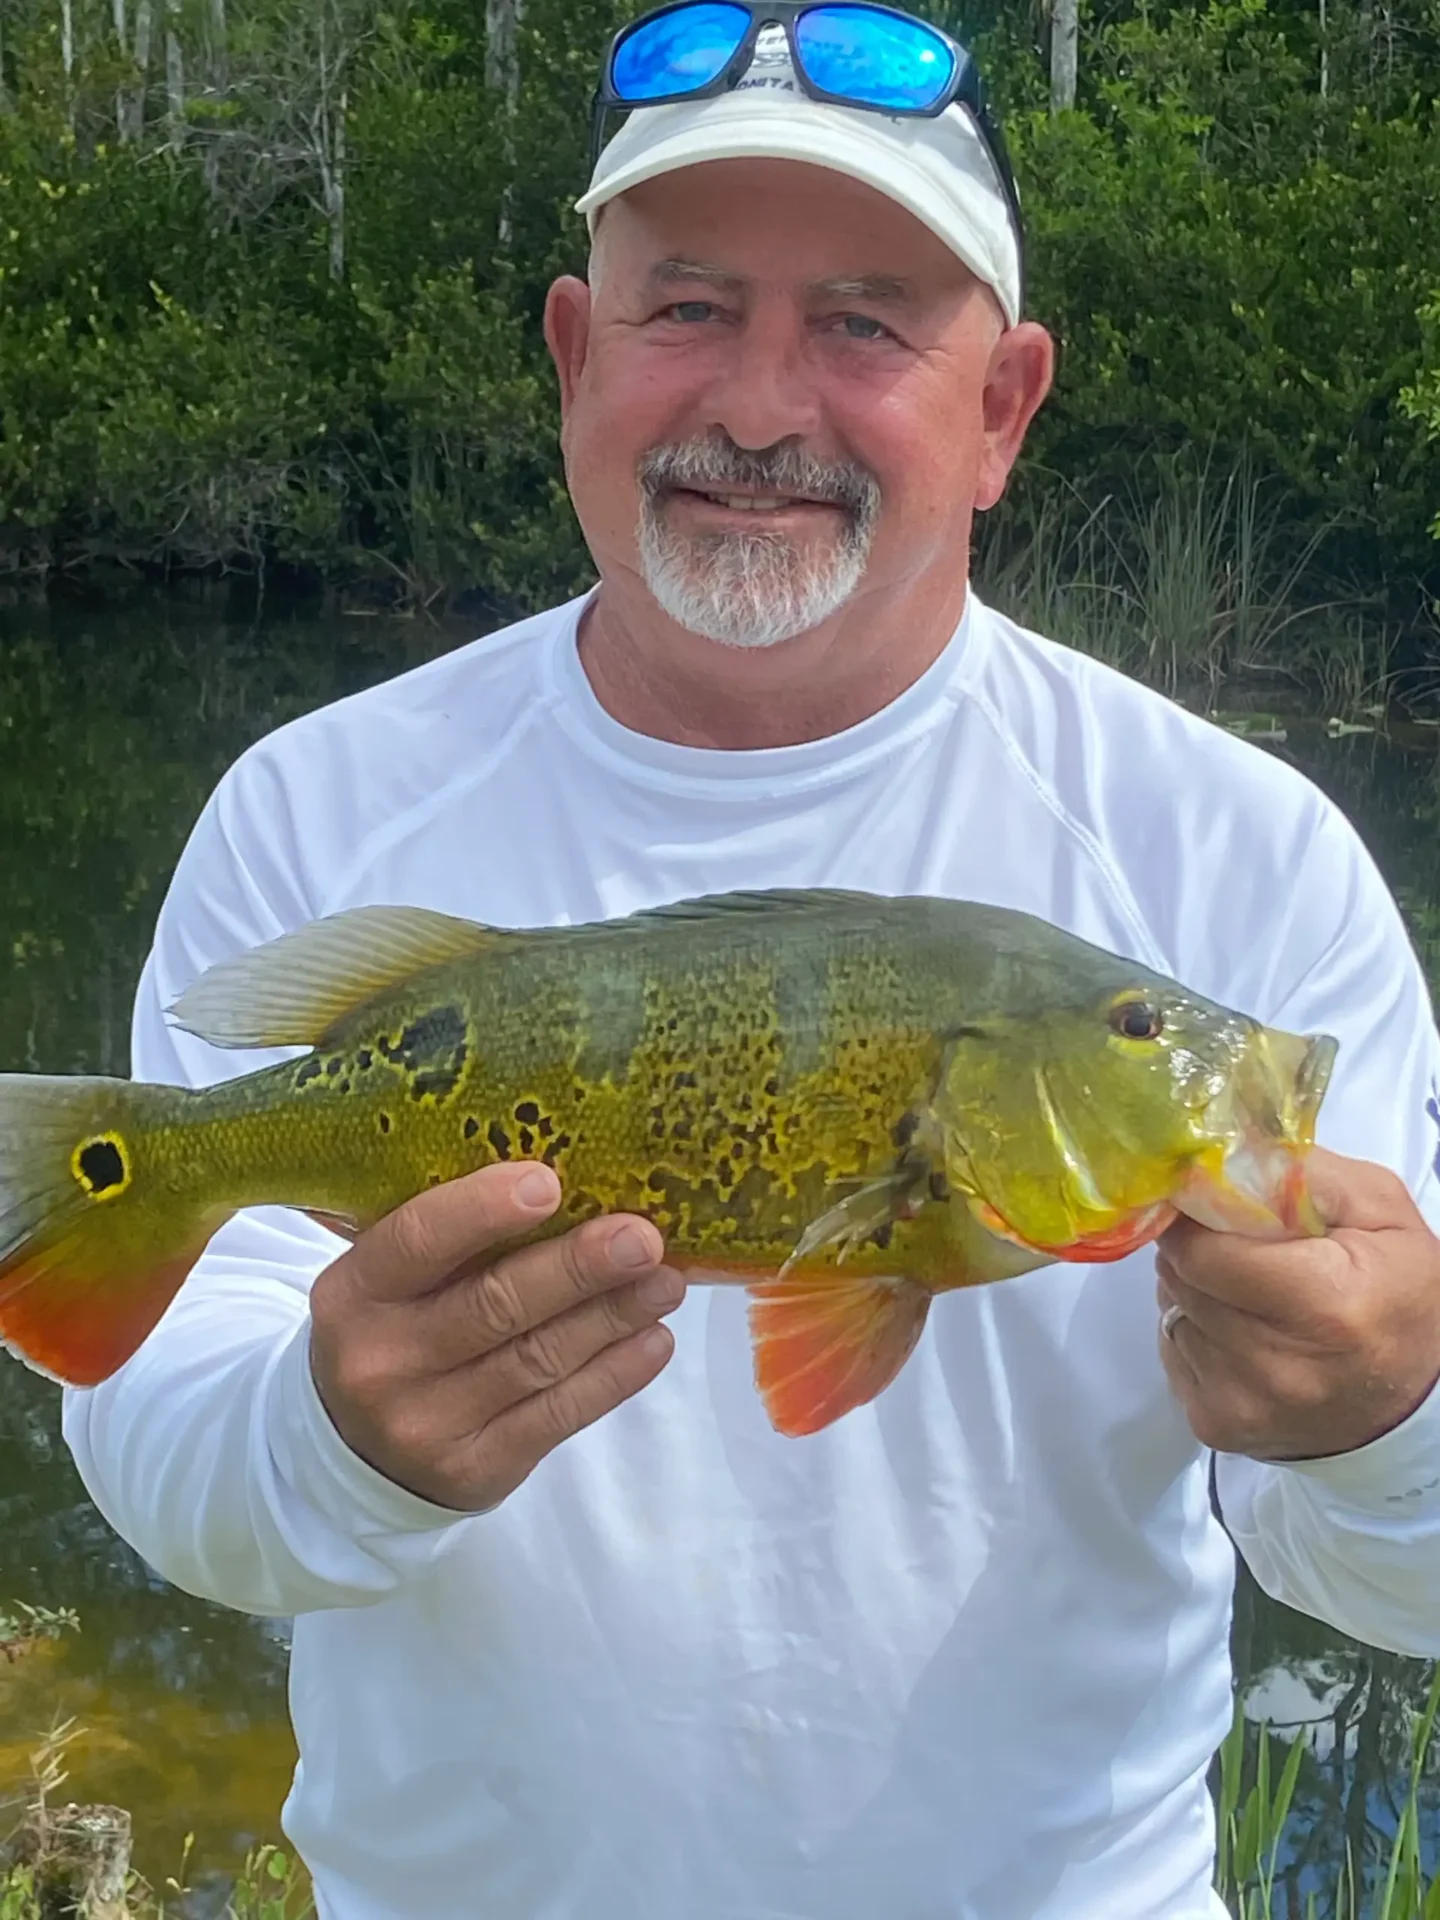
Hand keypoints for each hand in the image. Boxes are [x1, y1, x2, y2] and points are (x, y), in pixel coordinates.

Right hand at [308, 1163, 685, 1509]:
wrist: (354, 1453)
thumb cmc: (392, 1331)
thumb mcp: (387, 1282)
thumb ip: (453, 1242)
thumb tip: (570, 1184)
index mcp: (353, 1293)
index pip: (416, 1241)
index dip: (481, 1210)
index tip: (548, 1183)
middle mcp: (382, 1361)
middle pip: (494, 1305)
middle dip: (577, 1267)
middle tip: (642, 1237)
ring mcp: (427, 1423)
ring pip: (537, 1359)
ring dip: (612, 1316)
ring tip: (666, 1281)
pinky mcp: (475, 1470)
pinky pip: (558, 1415)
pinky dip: (614, 1376)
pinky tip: (653, 1340)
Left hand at [1156, 1147, 1439, 1461]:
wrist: (1411, 1408)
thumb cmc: (1398, 1299)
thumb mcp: (1380, 1213)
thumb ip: (1301, 1172)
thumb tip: (1219, 1158)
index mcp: (1322, 1304)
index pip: (1200, 1248)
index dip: (1198, 1216)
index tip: (1210, 1203)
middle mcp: (1273, 1364)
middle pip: (1180, 1276)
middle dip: (1197, 1249)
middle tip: (1238, 1248)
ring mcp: (1239, 1401)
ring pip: (1171, 1310)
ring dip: (1196, 1290)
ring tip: (1249, 1294)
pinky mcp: (1214, 1425)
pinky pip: (1172, 1350)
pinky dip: (1196, 1331)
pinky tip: (1242, 1334)